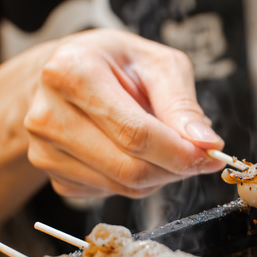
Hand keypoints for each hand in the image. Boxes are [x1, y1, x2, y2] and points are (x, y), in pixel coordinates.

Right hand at [24, 29, 224, 198]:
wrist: (61, 77)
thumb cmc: (112, 64)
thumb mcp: (155, 63)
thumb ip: (181, 103)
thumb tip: (206, 142)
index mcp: (71, 73)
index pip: (136, 133)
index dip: (180, 152)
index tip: (211, 154)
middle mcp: (49, 115)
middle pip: (129, 168)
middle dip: (174, 168)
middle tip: (196, 155)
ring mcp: (45, 151)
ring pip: (123, 187)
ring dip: (158, 176)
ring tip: (161, 145)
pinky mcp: (53, 177)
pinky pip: (110, 193)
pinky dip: (135, 181)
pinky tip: (131, 152)